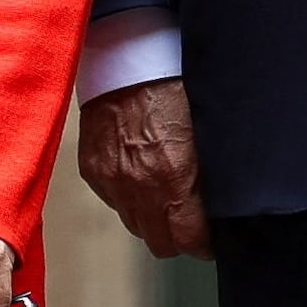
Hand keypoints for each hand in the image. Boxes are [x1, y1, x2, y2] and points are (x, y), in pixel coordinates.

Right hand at [75, 77, 208, 258]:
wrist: (127, 62)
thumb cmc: (172, 87)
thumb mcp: (205, 134)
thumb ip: (207, 177)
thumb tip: (214, 206)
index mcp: (174, 179)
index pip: (190, 240)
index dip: (203, 244)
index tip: (210, 240)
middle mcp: (140, 188)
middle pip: (161, 243)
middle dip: (178, 237)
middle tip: (190, 223)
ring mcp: (112, 182)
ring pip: (135, 226)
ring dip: (151, 219)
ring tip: (164, 198)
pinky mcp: (92, 171)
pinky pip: (113, 202)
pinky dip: (127, 197)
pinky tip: (139, 176)